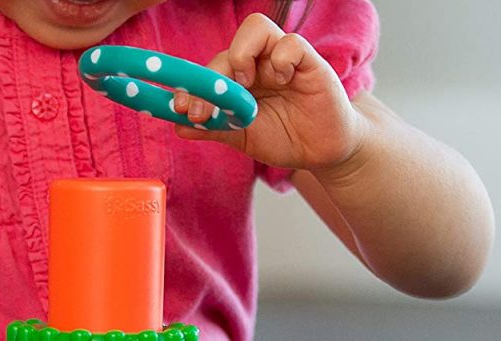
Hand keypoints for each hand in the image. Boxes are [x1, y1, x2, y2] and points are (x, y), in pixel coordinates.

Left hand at [173, 13, 369, 173]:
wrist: (323, 152)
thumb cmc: (285, 138)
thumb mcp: (243, 138)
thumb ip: (215, 128)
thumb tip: (178, 127)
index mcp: (239, 79)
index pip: (210, 69)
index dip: (191, 85)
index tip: (180, 107)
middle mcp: (258, 63)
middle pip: (227, 49)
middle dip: (211, 79)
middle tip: (206, 111)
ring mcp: (282, 59)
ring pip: (256, 27)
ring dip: (242, 54)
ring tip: (246, 85)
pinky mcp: (310, 62)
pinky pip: (291, 43)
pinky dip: (281, 59)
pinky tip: (282, 81)